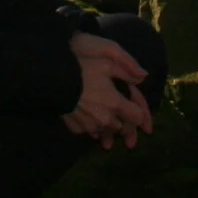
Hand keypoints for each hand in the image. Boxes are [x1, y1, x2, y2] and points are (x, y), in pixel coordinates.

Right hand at [60, 31, 152, 148]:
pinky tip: (91, 125)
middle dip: (125, 127)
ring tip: (109, 135)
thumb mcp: (108, 62)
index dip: (142, 118)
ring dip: (108, 131)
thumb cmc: (83, 69)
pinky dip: (92, 129)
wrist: (54, 81)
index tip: (144, 122)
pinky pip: (88, 132)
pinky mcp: (76, 129)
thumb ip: (128, 69)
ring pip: (105, 133)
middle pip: (121, 128)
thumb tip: (143, 76)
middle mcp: (105, 119)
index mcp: (116, 104)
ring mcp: (89, 126)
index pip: (136, 117)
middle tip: (128, 133)